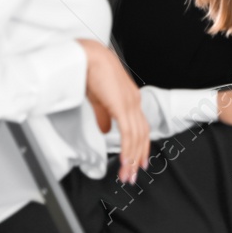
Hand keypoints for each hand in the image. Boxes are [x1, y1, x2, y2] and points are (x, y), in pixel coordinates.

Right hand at [77, 38, 149, 183]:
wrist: (90, 57)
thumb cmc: (93, 73)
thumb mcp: (99, 99)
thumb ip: (104, 115)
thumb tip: (105, 129)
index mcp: (131, 100)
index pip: (141, 128)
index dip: (141, 146)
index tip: (138, 162)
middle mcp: (135, 102)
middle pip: (142, 135)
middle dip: (138, 158)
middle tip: (132, 175)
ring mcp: (130, 104)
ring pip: (136, 137)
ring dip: (132, 158)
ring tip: (127, 174)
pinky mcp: (122, 106)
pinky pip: (128, 132)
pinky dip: (128, 147)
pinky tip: (125, 160)